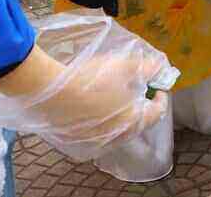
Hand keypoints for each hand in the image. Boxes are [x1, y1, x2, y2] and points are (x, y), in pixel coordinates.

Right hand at [0, 44, 170, 149]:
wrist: (49, 92)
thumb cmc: (90, 78)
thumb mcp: (123, 67)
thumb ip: (146, 68)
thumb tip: (160, 67)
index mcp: (132, 121)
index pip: (157, 113)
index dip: (161, 98)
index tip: (159, 88)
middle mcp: (117, 137)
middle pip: (138, 124)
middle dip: (141, 109)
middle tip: (139, 93)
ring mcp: (97, 142)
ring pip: (119, 132)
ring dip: (123, 117)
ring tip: (118, 99)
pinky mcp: (79, 143)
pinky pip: (99, 134)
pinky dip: (104, 123)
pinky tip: (97, 109)